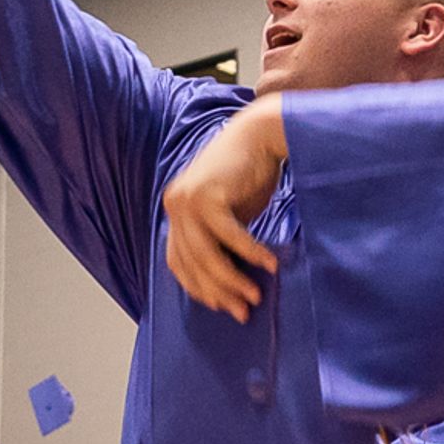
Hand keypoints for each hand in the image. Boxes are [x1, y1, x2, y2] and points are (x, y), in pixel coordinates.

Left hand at [159, 101, 289, 318]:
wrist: (260, 132)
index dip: (200, 289)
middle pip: (193, 263)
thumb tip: (226, 283)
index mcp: (175, 210)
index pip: (179, 262)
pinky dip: (250, 253)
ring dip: (233, 280)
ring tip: (255, 296)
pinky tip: (269, 265)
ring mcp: (187, 200)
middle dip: (219, 292)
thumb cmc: (249, 174)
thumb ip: (218, 239)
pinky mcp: (208, 195)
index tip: (225, 305)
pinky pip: (229, 236)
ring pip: (207, 256)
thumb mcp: (227, 212)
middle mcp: (175, 205)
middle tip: (244, 311)